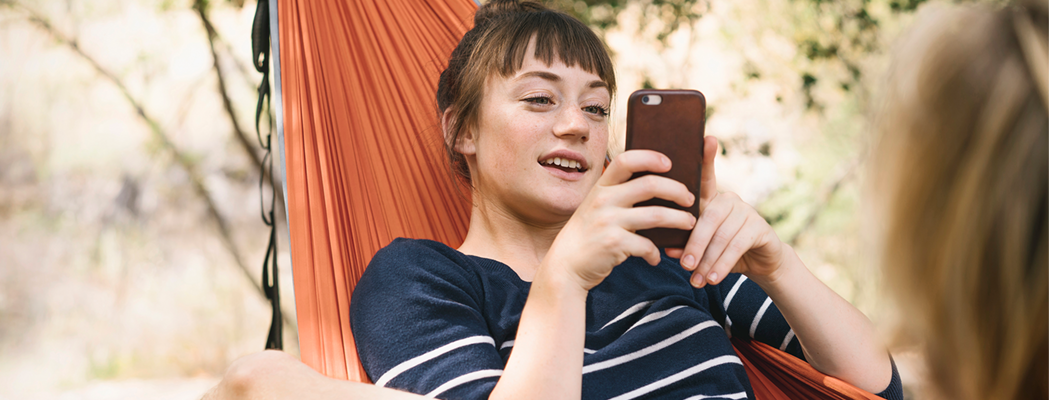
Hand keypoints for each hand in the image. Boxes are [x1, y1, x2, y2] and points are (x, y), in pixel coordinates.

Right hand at [547, 150, 696, 290]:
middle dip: (677, 190)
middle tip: (690, 198)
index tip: (669, 163)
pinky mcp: (614, 244)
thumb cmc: (587, 235)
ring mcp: (608, 222)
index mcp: (601, 187)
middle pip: (650, 185)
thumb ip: (617, 196)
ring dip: (679, 220)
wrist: (565, 266)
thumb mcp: (596, 207)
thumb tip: (655, 186)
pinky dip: (655, 252)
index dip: (650, 157)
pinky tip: (656, 257)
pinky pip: (646, 245)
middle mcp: (603, 200)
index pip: (626, 160)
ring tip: (689, 223)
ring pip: (656, 215)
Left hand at [665, 136, 787, 287]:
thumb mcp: (701, 249)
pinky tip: (714, 278)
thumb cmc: (722, 252)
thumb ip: (685, 245)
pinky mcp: (760, 227)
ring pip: (722, 235)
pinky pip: (737, 245)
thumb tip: (667, 249)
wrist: (758, 265)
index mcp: (711, 199)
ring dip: (708, 260)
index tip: (708, 137)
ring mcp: (746, 211)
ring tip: (697, 280)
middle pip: (708, 218)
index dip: (707, 157)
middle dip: (694, 244)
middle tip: (684, 265)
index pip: (706, 176)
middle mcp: (729, 199)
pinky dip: (723, 264)